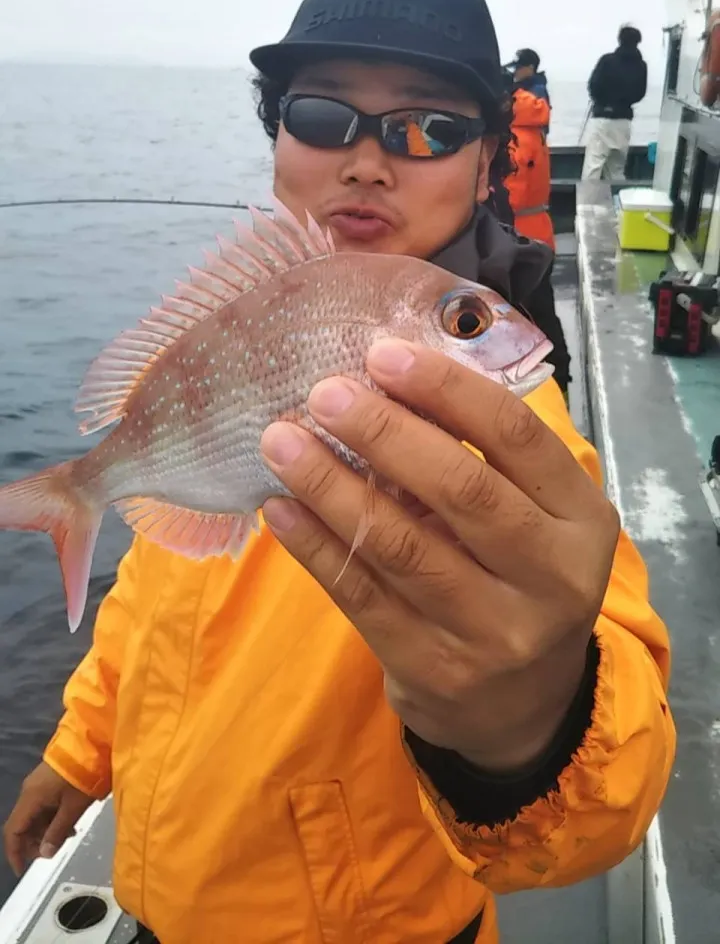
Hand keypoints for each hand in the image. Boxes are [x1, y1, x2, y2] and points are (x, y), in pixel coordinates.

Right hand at [3, 762, 92, 875]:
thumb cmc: (83, 777)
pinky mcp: (48, 780)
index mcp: (30, 798)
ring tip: (68, 835)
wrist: (93, 744)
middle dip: (34, 842)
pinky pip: (42, 805)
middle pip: (23, 825)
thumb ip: (57, 832)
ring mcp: (38, 784)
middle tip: (54, 849)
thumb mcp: (72, 808)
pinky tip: (69, 822)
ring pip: (34, 816)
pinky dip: (51, 818)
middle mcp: (29, 791)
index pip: (13, 831)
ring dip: (45, 830)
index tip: (22, 870)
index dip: (15, 853)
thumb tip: (44, 854)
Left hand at [260, 339, 618, 772]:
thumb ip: (485, 455)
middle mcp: (550, 578)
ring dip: (332, 486)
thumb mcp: (536, 516)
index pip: (517, 438)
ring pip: (402, 546)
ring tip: (280, 440)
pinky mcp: (433, 669)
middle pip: (460, 490)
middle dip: (384, 433)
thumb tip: (387, 376)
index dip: (448, 390)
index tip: (383, 355)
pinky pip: (362, 596)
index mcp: (582, 520)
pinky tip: (278, 507)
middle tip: (323, 393)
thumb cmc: (518, 576)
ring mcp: (492, 631)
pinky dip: (314, 547)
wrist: (520, 707)